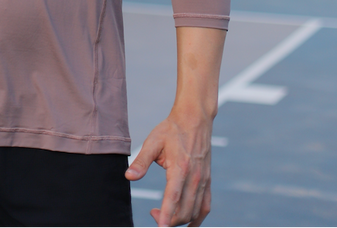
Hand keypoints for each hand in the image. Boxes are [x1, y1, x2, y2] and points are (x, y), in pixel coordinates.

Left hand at [125, 111, 211, 227]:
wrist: (194, 119)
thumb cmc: (171, 130)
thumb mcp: (153, 141)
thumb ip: (141, 161)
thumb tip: (128, 177)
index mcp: (180, 168)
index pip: (173, 198)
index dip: (166, 216)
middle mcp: (195, 177)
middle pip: (184, 210)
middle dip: (168, 220)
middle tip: (152, 213)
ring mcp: (204, 181)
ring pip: (194, 212)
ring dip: (180, 221)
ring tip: (164, 215)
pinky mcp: (208, 181)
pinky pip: (205, 207)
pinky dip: (197, 219)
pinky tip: (187, 225)